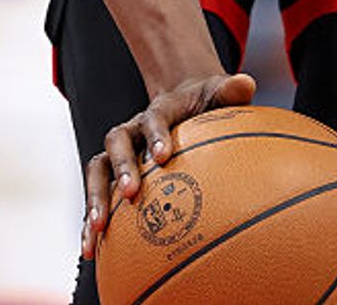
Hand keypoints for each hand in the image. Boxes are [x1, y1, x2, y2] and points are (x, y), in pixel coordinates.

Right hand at [81, 71, 254, 257]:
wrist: (182, 103)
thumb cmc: (205, 103)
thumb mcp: (217, 94)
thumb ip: (230, 91)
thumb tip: (246, 84)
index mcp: (159, 111)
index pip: (154, 118)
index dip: (156, 135)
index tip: (163, 156)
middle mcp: (133, 129)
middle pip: (117, 140)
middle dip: (121, 166)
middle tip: (130, 193)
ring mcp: (120, 152)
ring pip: (98, 169)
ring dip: (94, 197)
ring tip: (97, 230)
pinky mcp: (112, 175)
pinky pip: (97, 196)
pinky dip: (90, 222)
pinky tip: (91, 251)